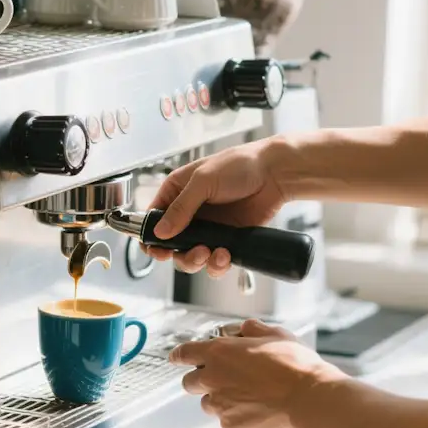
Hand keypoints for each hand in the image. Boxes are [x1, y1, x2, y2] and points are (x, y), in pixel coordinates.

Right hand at [146, 137, 290, 274]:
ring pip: (190, 256)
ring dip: (198, 261)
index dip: (151, 238)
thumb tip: (160, 231)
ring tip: (212, 253)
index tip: (157, 250)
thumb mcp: (204, 181)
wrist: (275, 174)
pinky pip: (213, 260)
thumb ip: (181, 208)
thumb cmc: (241, 164)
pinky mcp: (225, 239)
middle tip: (195, 252)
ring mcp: (207, 228)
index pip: (153, 220)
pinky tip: (224, 254)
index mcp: (176, 192)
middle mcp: (189, 212)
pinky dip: (217, 263)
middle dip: (179, 254)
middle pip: (170, 245)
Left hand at [167, 319, 343, 427]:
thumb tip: (243, 330)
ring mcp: (220, 404)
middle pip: (189, 382)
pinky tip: (256, 408)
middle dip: (200, 379)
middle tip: (221, 378)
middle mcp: (212, 378)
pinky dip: (235, 414)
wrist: (309, 398)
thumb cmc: (294, 365)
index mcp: (218, 352)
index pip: (183, 353)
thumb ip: (251, 330)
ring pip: (207, 403)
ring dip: (219, 398)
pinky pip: (225, 419)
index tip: (176, 358)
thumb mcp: (274, 334)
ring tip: (246, 395)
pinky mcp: (230, 424)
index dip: (179, 355)